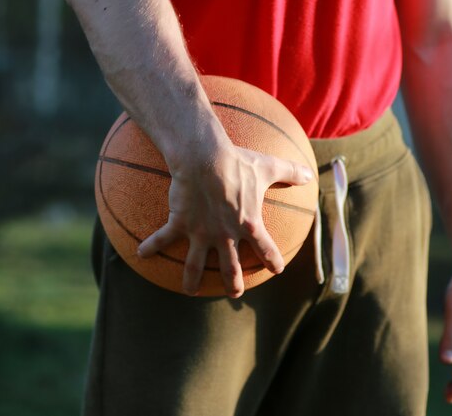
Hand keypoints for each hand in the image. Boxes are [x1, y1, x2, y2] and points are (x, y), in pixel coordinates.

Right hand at [137, 138, 312, 297]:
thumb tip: (310, 173)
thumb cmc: (238, 162)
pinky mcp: (181, 224)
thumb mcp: (268, 167)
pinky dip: (151, 247)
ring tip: (191, 292)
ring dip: (193, 280)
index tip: (275, 270)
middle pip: (231, 268)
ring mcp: (202, 233)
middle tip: (234, 293)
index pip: (266, 249)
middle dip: (233, 283)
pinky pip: (163, 239)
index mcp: (249, 224)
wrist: (206, 159)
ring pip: (196, 266)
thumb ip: (290, 173)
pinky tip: (141, 255)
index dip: (272, 261)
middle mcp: (225, 235)